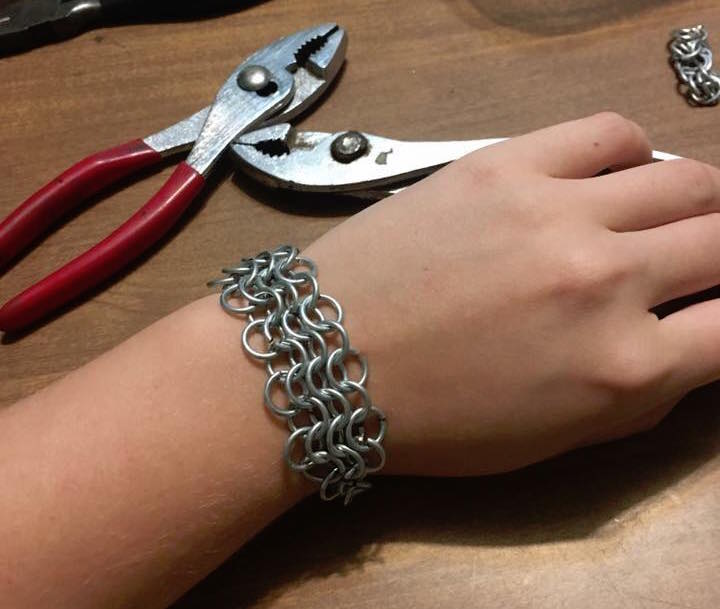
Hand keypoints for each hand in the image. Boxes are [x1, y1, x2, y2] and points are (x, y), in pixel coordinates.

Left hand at [304, 112, 719, 475]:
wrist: (324, 360)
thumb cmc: (433, 419)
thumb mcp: (548, 440)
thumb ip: (635, 396)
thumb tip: (687, 347)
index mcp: (621, 369)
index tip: (713, 308)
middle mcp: (607, 281)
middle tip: (704, 259)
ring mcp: (558, 212)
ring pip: (685, 179)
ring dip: (700, 199)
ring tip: (679, 211)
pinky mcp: (505, 166)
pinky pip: (607, 133)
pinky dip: (632, 150)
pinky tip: (617, 173)